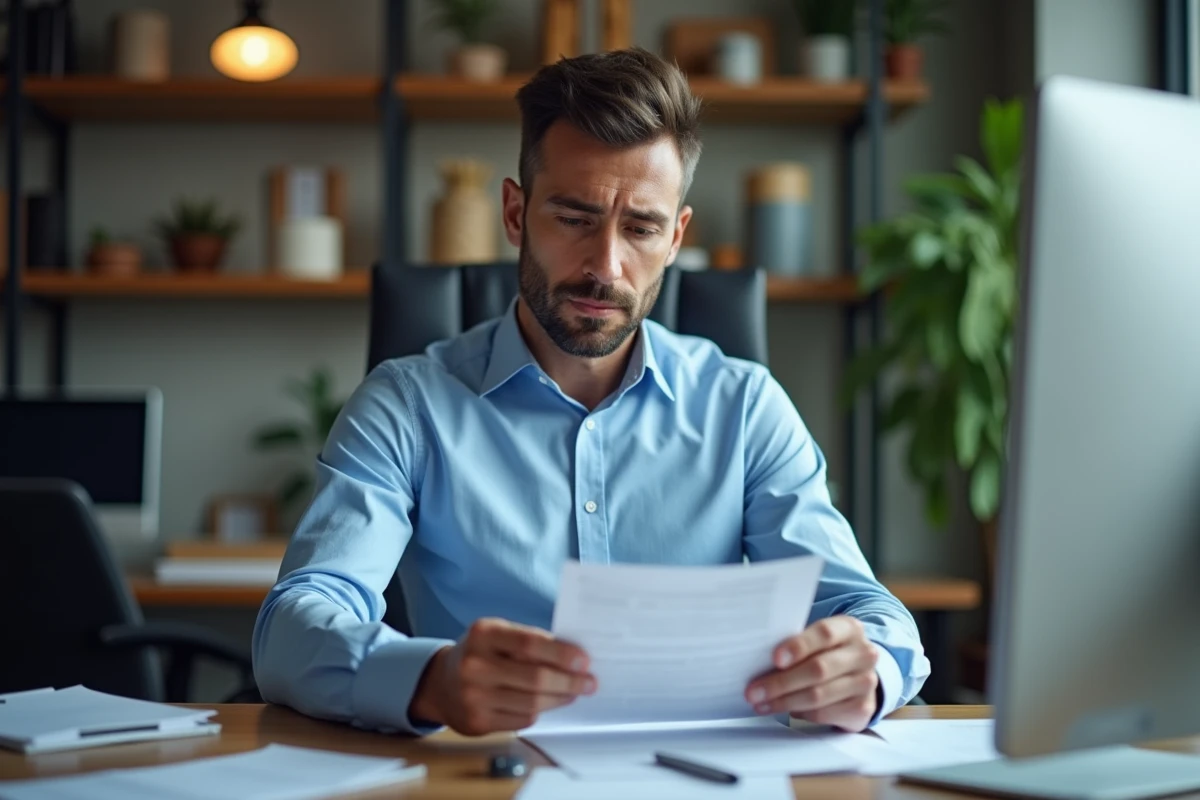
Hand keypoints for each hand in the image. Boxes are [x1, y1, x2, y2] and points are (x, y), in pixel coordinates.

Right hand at [409, 618, 596, 735]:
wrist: (440, 683)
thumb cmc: (481, 654)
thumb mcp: (499, 635)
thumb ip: (531, 642)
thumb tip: (574, 658)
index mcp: (484, 634)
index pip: (529, 644)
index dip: (561, 654)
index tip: (584, 661)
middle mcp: (475, 665)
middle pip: (535, 678)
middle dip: (569, 682)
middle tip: (589, 683)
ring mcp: (473, 696)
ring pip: (532, 703)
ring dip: (559, 699)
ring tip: (573, 693)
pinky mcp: (477, 722)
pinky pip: (522, 720)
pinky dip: (539, 712)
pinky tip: (546, 704)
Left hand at [745, 616, 879, 731]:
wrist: (859, 675)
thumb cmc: (827, 653)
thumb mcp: (817, 641)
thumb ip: (796, 644)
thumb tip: (757, 658)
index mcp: (849, 628)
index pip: (824, 634)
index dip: (798, 646)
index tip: (775, 659)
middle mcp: (863, 654)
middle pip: (818, 669)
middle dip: (781, 682)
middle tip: (753, 691)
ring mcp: (866, 682)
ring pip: (818, 695)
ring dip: (784, 702)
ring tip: (761, 704)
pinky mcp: (863, 708)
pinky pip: (824, 714)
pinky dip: (801, 713)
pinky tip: (787, 710)